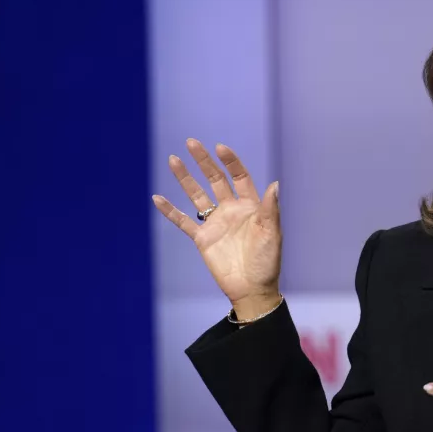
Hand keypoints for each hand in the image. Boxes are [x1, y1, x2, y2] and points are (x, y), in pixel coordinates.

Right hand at [152, 139, 282, 316]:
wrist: (252, 289)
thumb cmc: (266, 262)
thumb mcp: (272, 233)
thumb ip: (271, 209)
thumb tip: (275, 184)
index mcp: (250, 206)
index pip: (239, 177)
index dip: (230, 161)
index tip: (220, 147)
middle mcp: (231, 210)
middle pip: (215, 180)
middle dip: (204, 161)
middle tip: (191, 142)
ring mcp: (215, 223)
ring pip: (197, 195)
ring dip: (185, 178)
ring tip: (173, 159)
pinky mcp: (202, 238)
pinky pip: (183, 221)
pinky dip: (170, 211)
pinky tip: (157, 197)